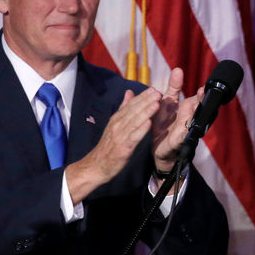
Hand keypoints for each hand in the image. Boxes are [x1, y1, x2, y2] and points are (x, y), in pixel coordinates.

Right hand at [65, 87, 161, 203]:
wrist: (96, 165)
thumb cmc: (108, 145)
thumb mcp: (115, 123)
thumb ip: (124, 108)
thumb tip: (129, 92)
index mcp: (117, 119)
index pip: (131, 104)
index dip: (143, 96)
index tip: (154, 89)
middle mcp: (118, 125)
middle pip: (134, 110)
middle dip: (146, 101)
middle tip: (158, 92)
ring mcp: (120, 135)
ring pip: (135, 121)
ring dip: (146, 112)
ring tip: (157, 103)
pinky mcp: (123, 147)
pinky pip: (134, 137)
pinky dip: (141, 129)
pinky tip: (149, 123)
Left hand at [152, 67, 203, 172]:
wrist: (159, 147)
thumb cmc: (165, 123)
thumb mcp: (168, 102)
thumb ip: (174, 87)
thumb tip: (178, 69)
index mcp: (187, 107)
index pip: (197, 98)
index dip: (201, 94)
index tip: (203, 87)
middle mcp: (189, 118)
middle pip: (198, 109)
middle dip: (201, 103)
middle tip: (203, 94)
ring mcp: (185, 129)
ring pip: (192, 121)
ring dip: (193, 115)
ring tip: (194, 107)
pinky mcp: (178, 141)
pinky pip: (182, 136)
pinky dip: (183, 133)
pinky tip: (184, 128)